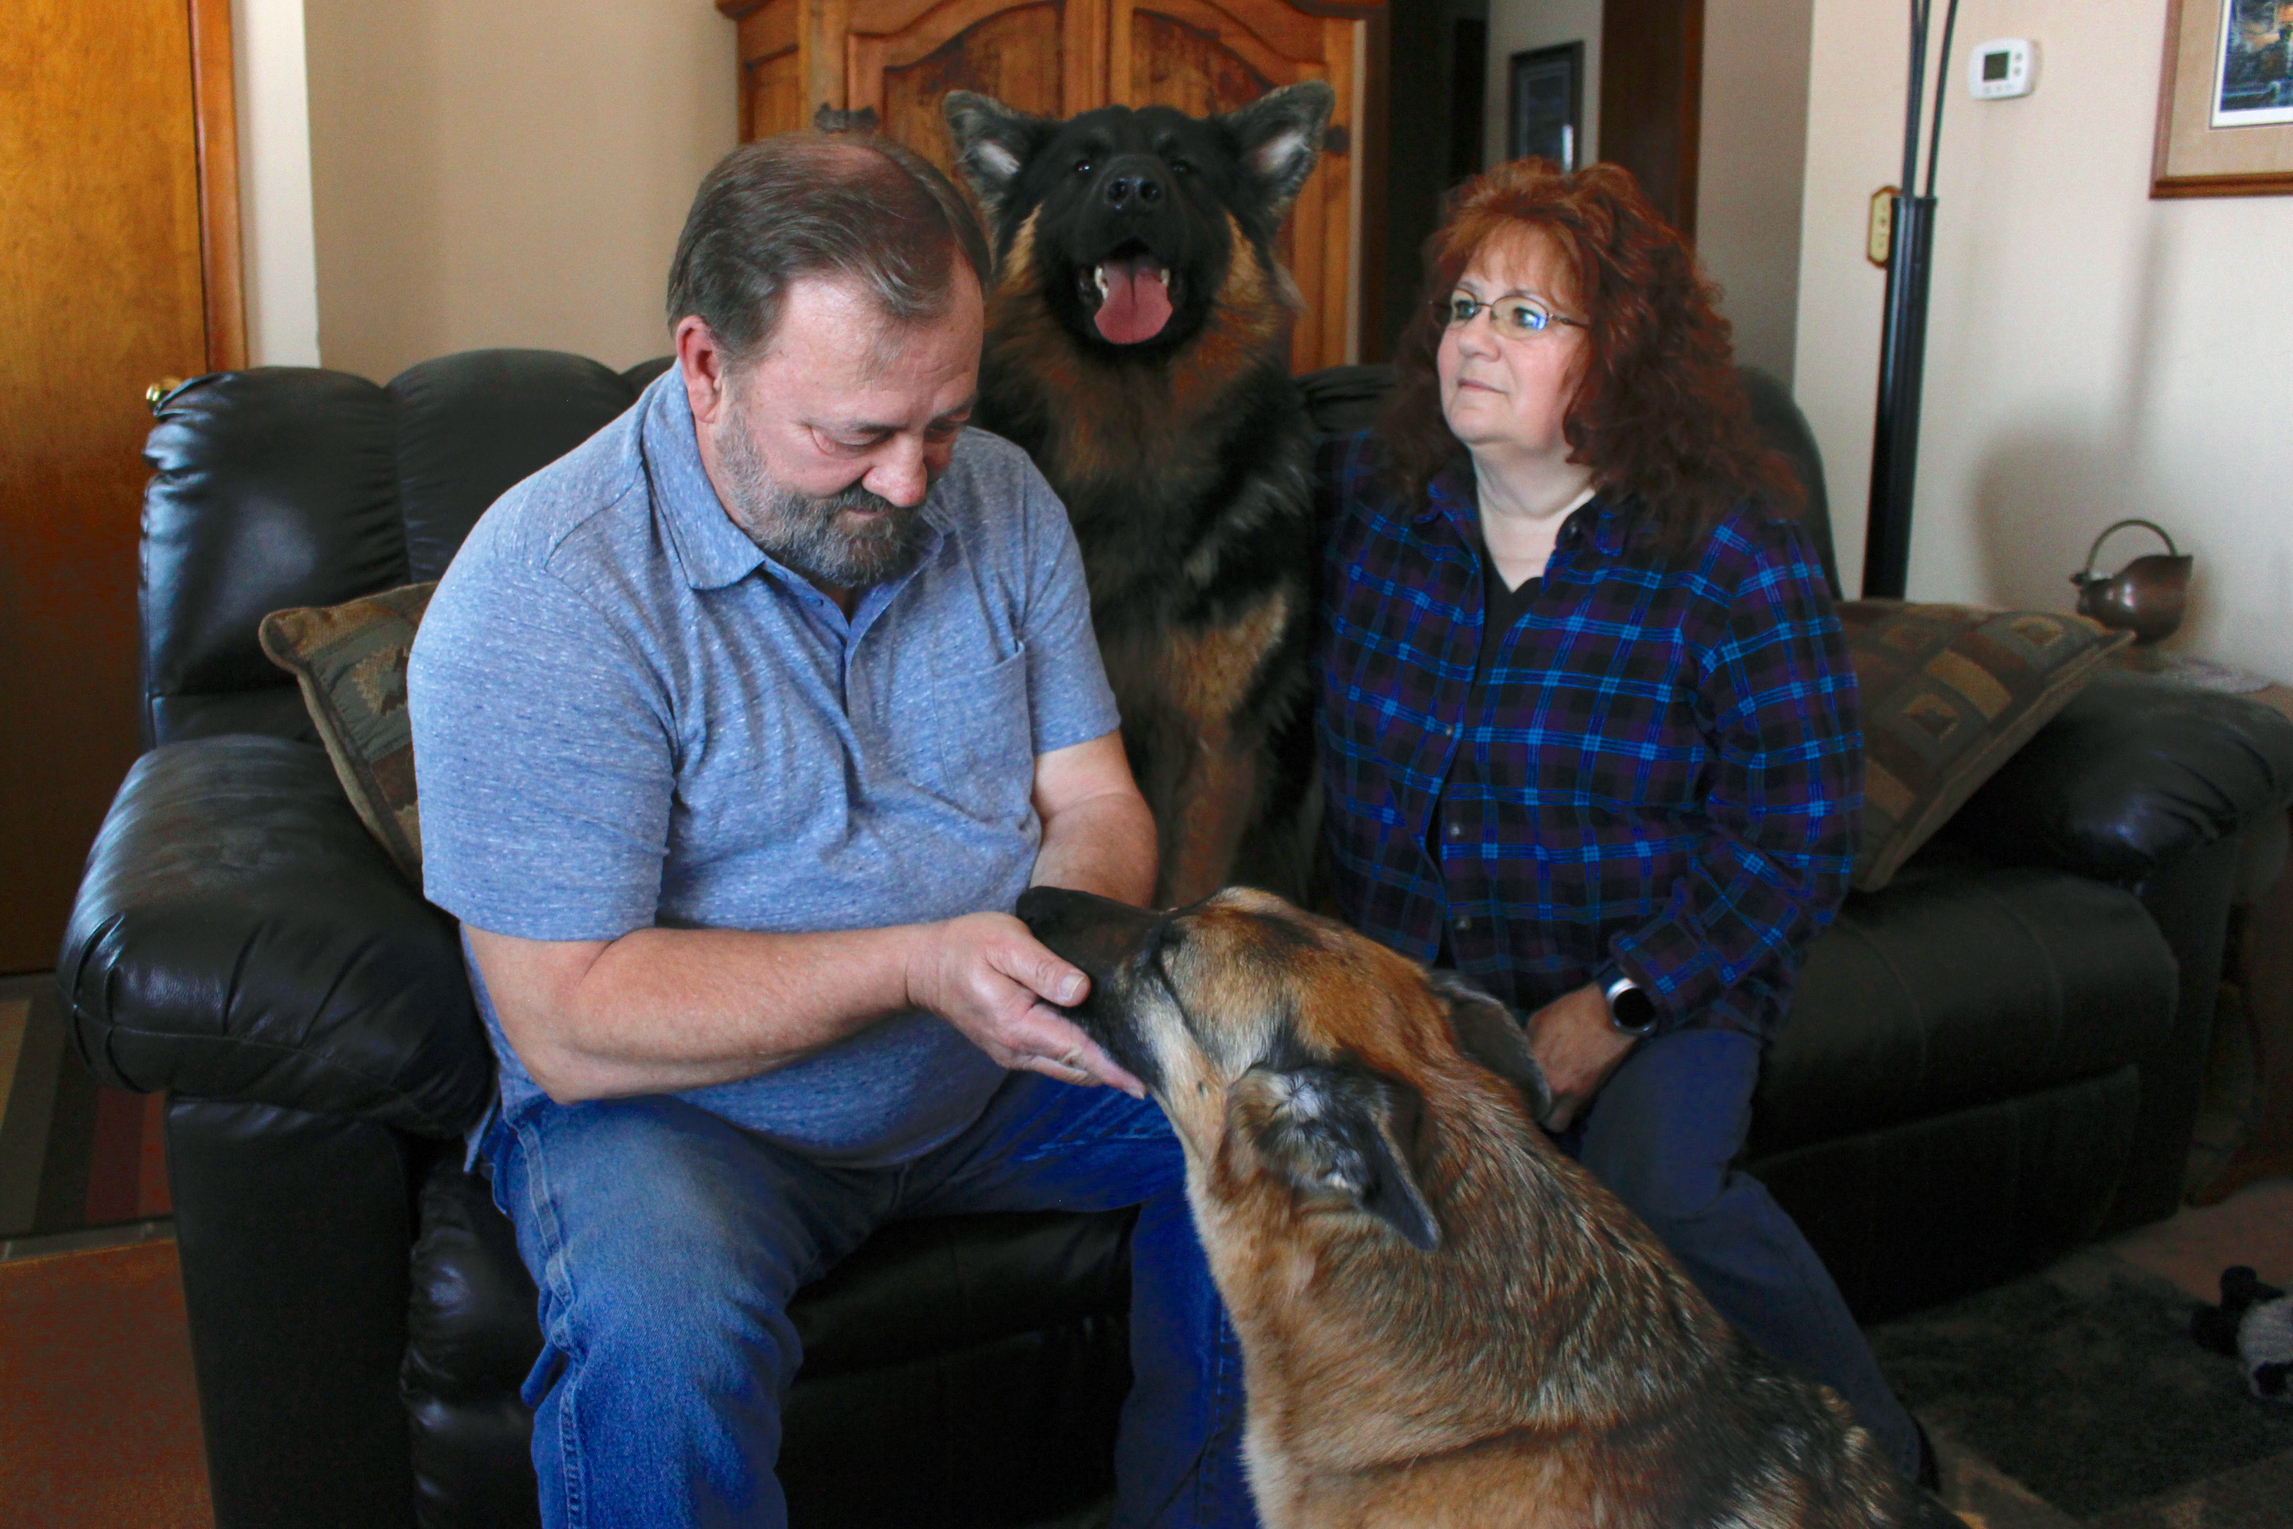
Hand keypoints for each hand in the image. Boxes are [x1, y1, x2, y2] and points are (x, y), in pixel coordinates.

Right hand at [905, 913, 1145, 1095]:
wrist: (924, 967)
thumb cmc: (966, 947)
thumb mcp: (1006, 943)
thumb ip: (1043, 967)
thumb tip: (1081, 990)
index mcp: (1020, 1025)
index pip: (1079, 1052)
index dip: (1115, 1068)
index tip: (1147, 1081)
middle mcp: (1019, 1049)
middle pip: (1080, 1069)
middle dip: (1117, 1072)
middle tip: (1162, 1067)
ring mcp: (1015, 1054)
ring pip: (1070, 1068)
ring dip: (1102, 1068)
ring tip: (1142, 1059)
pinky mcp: (1015, 1048)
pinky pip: (1057, 1060)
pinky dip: (1084, 1058)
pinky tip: (1107, 1045)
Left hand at [1525, 982, 1637, 1130]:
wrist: (1611, 1013)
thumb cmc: (1572, 1012)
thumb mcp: (1538, 1021)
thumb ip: (1526, 1044)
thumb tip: (1521, 1056)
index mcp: (1537, 1067)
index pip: (1519, 1096)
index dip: (1517, 1096)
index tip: (1517, 1091)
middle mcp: (1555, 1086)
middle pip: (1542, 1120)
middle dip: (1537, 1112)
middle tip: (1535, 1100)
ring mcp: (1576, 1093)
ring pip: (1560, 1121)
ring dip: (1555, 1113)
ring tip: (1552, 1099)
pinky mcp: (1593, 1092)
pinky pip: (1577, 1110)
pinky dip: (1572, 1106)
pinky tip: (1568, 1092)